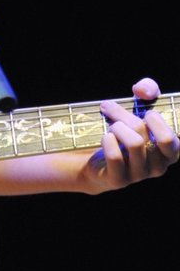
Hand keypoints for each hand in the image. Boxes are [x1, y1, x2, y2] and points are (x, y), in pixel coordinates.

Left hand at [85, 77, 178, 191]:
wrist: (98, 158)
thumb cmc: (125, 130)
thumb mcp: (140, 106)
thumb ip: (148, 90)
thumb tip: (143, 91)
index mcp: (169, 151)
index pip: (171, 140)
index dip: (157, 122)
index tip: (145, 113)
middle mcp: (158, 166)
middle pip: (146, 134)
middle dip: (126, 116)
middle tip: (110, 109)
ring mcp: (140, 175)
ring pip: (134, 144)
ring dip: (116, 127)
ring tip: (110, 126)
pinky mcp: (119, 180)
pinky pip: (116, 157)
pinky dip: (108, 141)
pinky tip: (105, 137)